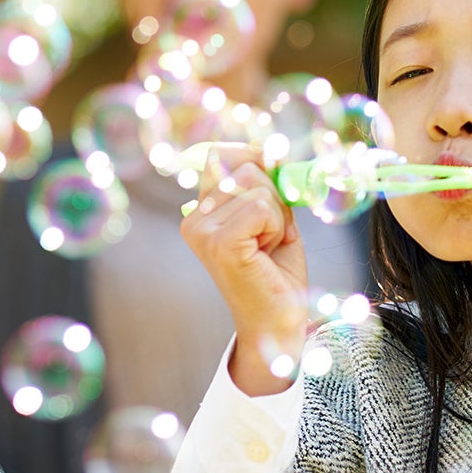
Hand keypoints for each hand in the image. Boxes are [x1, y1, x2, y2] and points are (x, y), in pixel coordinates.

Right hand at [179, 143, 309, 395]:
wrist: (278, 323)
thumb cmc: (277, 273)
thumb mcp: (272, 217)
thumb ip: (266, 183)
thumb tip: (272, 148)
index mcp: (198, 212)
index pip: (222, 155)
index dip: (254, 158)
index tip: (272, 176)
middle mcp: (193, 220)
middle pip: (245, 167)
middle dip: (273, 197)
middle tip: (270, 236)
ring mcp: (201, 232)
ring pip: (257, 187)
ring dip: (277, 216)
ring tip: (268, 247)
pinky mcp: (219, 244)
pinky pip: (261, 206)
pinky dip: (276, 226)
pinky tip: (266, 252)